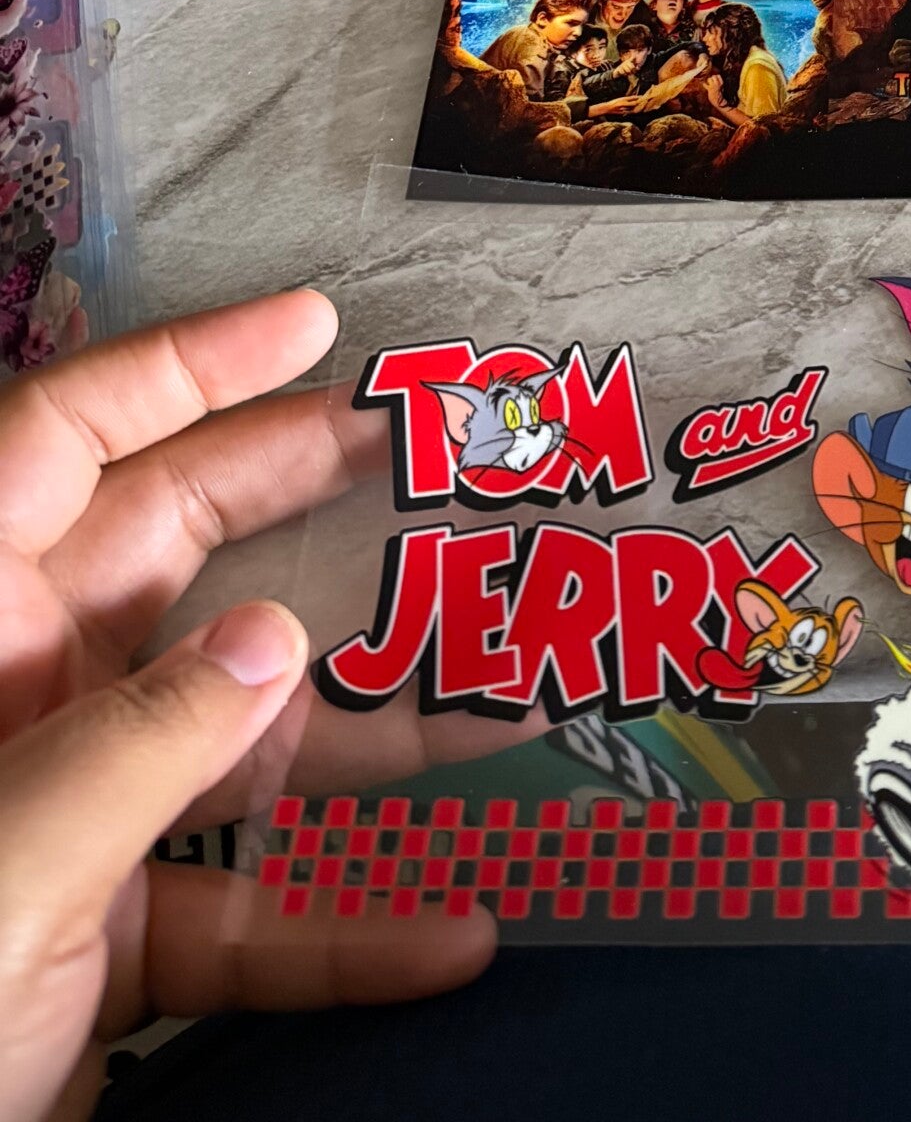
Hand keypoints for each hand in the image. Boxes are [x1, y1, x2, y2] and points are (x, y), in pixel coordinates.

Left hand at [0, 293, 494, 1121]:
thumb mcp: (1, 868)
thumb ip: (136, 750)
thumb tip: (278, 642)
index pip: (58, 441)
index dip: (185, 366)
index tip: (317, 323)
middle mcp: (12, 699)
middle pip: (159, 555)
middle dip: (291, 497)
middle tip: (418, 453)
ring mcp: (58, 817)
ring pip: (229, 739)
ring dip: (368, 740)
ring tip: (508, 707)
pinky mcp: (93, 939)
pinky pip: (234, 910)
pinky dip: (336, 926)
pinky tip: (445, 936)